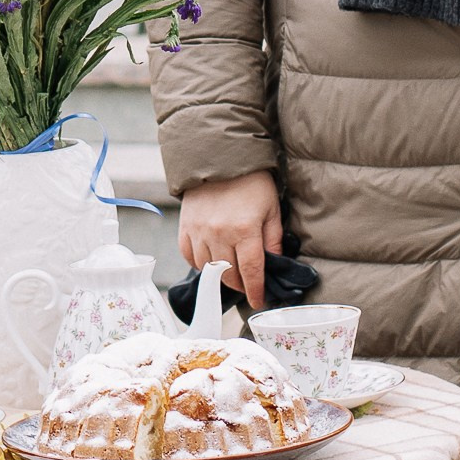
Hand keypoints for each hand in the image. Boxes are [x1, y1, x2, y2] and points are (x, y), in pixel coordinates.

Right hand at [178, 172, 283, 310]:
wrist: (221, 158)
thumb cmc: (252, 183)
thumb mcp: (271, 210)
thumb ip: (273, 240)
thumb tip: (273, 265)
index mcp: (245, 230)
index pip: (251, 272)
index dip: (255, 291)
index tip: (258, 301)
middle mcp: (219, 233)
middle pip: (228, 275)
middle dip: (240, 285)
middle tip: (248, 284)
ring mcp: (199, 231)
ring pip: (208, 270)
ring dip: (220, 275)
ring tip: (230, 271)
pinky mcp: (185, 226)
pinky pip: (189, 256)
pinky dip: (200, 263)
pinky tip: (211, 260)